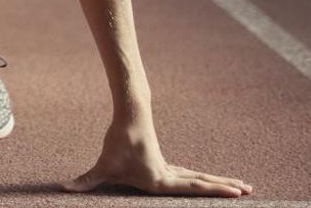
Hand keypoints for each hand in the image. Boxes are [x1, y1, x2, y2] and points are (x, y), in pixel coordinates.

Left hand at [62, 122, 249, 197]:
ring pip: (200, 177)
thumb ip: (84, 180)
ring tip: (243, 186)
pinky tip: (214, 183)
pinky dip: (206, 180)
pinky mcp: (167, 165)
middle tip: (249, 190)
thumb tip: (61, 189)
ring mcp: (171, 168)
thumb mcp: (101, 167)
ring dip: (220, 182)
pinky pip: (192, 175)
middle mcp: (170, 175)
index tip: (236, 192)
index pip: (192, 188)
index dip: (214, 190)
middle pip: (202, 182)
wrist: (127, 118)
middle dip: (225, 188)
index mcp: (160, 180)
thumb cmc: (116, 144)